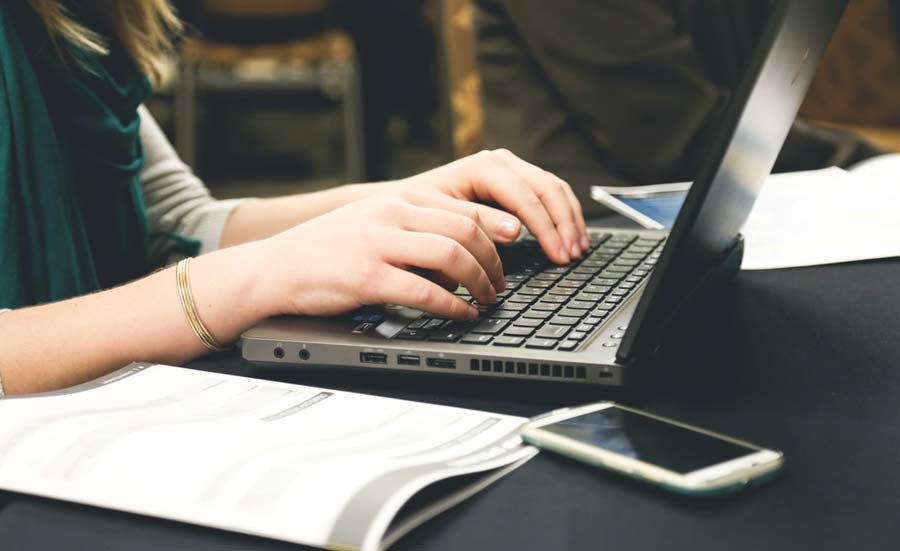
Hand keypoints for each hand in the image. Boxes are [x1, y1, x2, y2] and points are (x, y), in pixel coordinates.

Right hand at [259, 194, 506, 319]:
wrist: (275, 267)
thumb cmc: (326, 250)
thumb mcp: (372, 222)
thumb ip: (412, 227)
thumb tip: (461, 250)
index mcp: (396, 199)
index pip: (461, 207)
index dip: (495, 228)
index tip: (514, 244)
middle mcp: (391, 214)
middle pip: (465, 229)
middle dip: (493, 260)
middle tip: (500, 284)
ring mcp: (378, 244)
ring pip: (451, 255)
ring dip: (479, 281)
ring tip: (487, 299)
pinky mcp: (367, 277)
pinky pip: (425, 291)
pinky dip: (452, 305)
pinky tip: (462, 314)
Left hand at [387, 149, 589, 264]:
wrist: (401, 203)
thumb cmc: (416, 214)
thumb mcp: (443, 220)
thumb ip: (478, 223)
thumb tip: (516, 231)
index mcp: (483, 168)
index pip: (527, 197)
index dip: (547, 229)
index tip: (559, 255)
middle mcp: (500, 162)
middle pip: (547, 189)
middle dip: (564, 224)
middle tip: (572, 256)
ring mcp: (509, 168)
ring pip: (554, 189)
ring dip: (570, 220)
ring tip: (578, 250)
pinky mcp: (514, 180)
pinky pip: (549, 193)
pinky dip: (563, 215)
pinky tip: (570, 236)